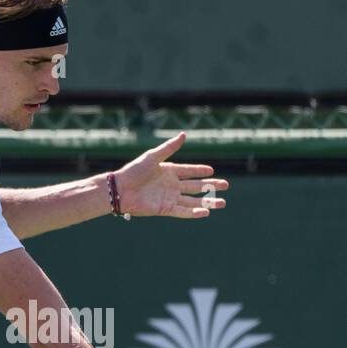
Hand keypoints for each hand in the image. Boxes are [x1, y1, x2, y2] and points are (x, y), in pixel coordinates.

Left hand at [112, 131, 228, 218]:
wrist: (120, 190)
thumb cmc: (134, 171)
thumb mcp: (152, 157)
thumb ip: (169, 148)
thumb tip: (184, 134)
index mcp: (169, 171)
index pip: (189, 171)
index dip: (200, 170)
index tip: (212, 170)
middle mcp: (171, 185)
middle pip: (196, 186)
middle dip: (211, 186)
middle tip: (226, 186)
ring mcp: (169, 198)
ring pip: (193, 200)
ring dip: (208, 202)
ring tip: (223, 203)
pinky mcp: (165, 209)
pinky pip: (183, 211)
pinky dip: (194, 212)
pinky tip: (206, 212)